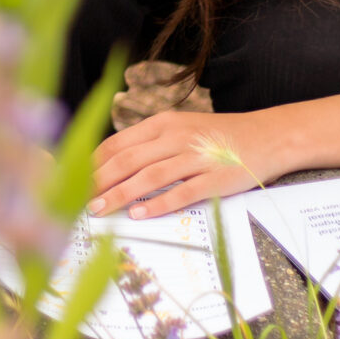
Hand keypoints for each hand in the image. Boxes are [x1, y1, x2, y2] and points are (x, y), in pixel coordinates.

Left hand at [90, 108, 287, 219]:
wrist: (267, 136)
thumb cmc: (217, 137)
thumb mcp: (180, 129)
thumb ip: (149, 144)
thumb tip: (111, 164)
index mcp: (163, 124)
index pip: (118, 143)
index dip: (93, 163)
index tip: (73, 181)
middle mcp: (177, 137)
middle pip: (128, 161)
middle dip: (99, 182)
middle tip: (78, 200)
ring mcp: (196, 158)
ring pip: (150, 177)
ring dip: (121, 195)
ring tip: (100, 210)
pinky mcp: (215, 179)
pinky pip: (182, 193)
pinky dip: (158, 204)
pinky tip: (139, 214)